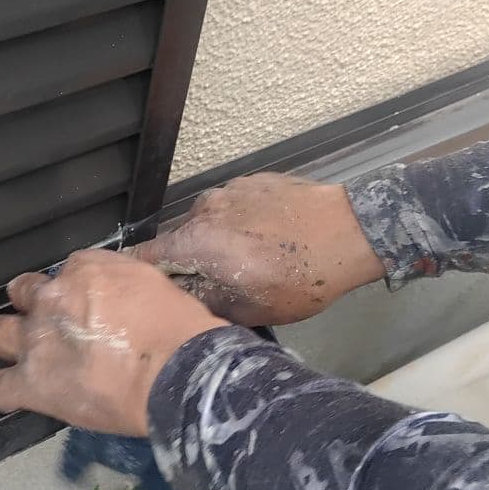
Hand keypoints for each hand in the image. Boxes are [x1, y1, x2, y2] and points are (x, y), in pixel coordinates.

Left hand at [0, 250, 227, 435]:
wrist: (175, 372)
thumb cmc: (177, 331)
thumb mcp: (152, 284)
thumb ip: (122, 286)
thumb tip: (117, 300)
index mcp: (85, 271)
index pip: (66, 271)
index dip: (73, 292)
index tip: (84, 307)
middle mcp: (52, 299)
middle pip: (22, 292)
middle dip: (30, 306)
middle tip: (47, 326)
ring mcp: (36, 342)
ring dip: (5, 342)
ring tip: (19, 357)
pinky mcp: (31, 383)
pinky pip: (0, 387)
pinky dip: (7, 391)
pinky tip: (19, 395)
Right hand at [132, 173, 383, 325]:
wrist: (350, 232)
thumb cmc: (298, 278)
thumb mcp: (246, 308)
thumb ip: (201, 301)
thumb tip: (177, 299)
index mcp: (194, 240)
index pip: (144, 256)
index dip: (138, 273)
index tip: (140, 288)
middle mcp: (203, 208)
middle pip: (178, 239)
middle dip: (188, 262)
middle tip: (213, 285)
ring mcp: (230, 190)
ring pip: (208, 222)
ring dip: (217, 241)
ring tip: (248, 262)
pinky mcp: (255, 181)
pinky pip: (234, 206)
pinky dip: (241, 223)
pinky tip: (268, 239)